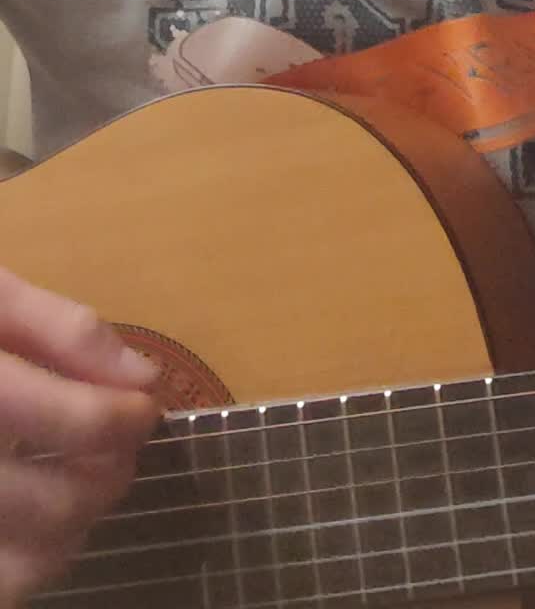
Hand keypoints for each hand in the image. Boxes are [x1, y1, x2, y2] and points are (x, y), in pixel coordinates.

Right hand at [0, 268, 158, 604]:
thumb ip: (60, 327)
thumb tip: (141, 377)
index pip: (59, 420)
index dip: (115, 419)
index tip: (145, 405)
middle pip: (52, 505)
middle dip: (107, 477)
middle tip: (123, 447)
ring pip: (31, 560)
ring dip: (80, 523)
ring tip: (87, 477)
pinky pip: (6, 582)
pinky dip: (39, 557)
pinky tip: (42, 515)